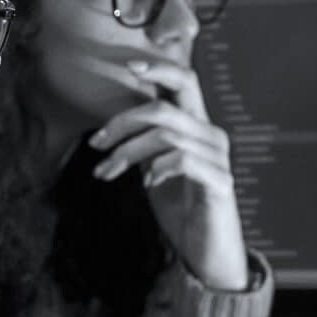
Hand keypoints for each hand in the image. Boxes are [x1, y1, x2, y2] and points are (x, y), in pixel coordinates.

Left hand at [85, 58, 248, 290]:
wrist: (206, 250)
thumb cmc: (181, 206)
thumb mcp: (154, 166)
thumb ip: (144, 140)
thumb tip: (114, 122)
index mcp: (197, 126)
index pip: (185, 82)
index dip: (158, 68)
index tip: (127, 66)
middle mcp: (212, 135)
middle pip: (164, 109)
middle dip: (122, 123)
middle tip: (96, 144)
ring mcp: (218, 158)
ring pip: (166, 135)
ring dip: (128, 151)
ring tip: (107, 171)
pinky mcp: (220, 182)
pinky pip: (183, 160)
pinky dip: (158, 167)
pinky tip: (148, 182)